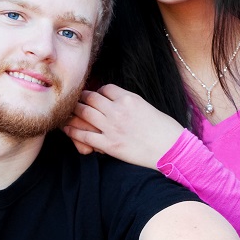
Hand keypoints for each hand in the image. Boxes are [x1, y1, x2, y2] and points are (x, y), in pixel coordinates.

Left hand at [63, 84, 184, 168]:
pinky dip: (73, 132)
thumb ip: (130, 104)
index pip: (105, 89)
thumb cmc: (165, 130)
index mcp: (129, 98)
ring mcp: (112, 127)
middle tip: (73, 101)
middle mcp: (118, 110)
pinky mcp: (109, 145)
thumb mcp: (147, 108)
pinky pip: (84, 135)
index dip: (97, 92)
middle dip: (80, 99)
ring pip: (84, 113)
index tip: (94, 96)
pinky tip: (66, 129)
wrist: (172, 150)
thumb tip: (117, 103)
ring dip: (73, 112)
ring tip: (67, 112)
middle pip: (90, 98)